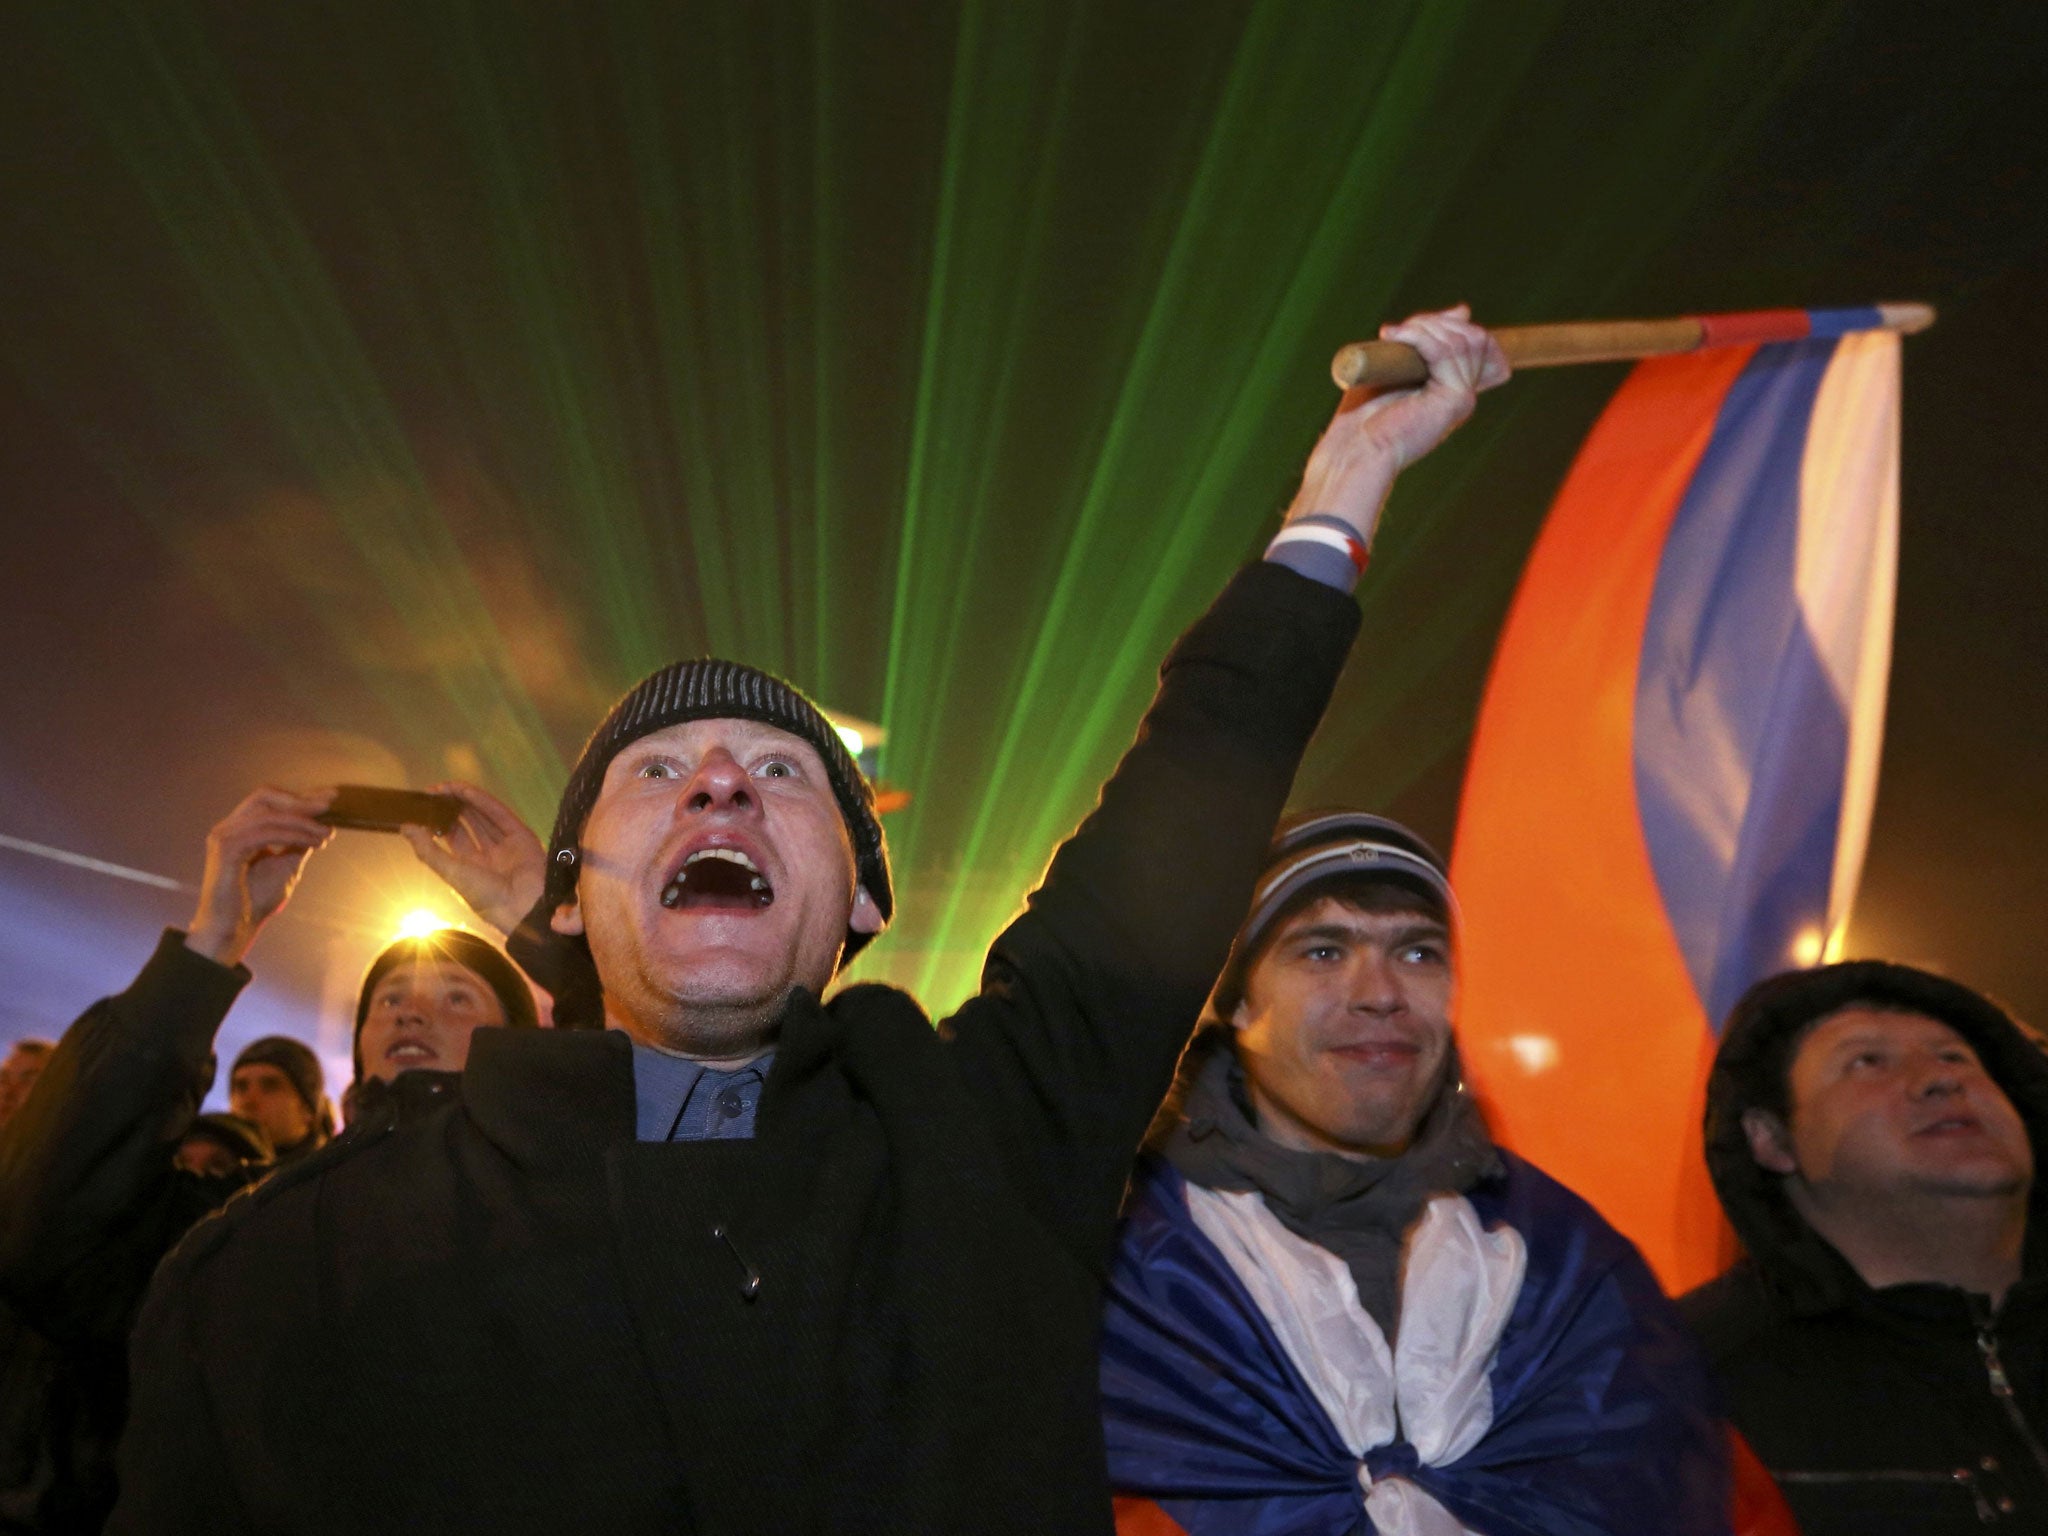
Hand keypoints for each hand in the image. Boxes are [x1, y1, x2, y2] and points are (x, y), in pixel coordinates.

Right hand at [184, 787, 334, 967]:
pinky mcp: (227, 850)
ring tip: (325, 834)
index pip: (270, 801)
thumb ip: (297, 844)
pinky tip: (313, 842)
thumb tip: (321, 825)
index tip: (331, 796)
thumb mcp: (286, 866)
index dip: (301, 796)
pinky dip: (293, 834)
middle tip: (329, 807)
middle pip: (265, 796)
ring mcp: (224, 836)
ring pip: (269, 814)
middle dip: (300, 800)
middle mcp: (228, 828)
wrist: (233, 930)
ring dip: (303, 822)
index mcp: (239, 829)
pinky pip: (266, 833)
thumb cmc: (255, 902)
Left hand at [400, 782, 545, 935]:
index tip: (425, 808)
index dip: (439, 821)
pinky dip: (483, 801)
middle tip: (434, 794)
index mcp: (470, 866)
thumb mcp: (450, 872)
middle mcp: (488, 854)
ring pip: (483, 816)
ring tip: (446, 788)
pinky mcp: (521, 835)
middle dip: (451, 808)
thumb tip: (406, 828)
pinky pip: (500, 814)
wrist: (523, 906)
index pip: (453, 837)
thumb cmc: (484, 896)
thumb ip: (428, 849)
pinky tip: (466, 791)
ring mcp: (506, 844)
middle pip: (468, 824)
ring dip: (465, 800)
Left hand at [1285, 305, 1508, 547]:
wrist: (1355, 449)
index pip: (1473, 340)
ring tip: (1393, 337)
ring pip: (1463, 341)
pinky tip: (1394, 338)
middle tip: (1396, 333)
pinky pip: (1445, 352)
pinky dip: (1419, 337)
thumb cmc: (1364, 414)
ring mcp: (1462, 398)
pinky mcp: (1456, 400)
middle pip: (1472, 336)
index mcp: (1450, 386)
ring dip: (1425, 328)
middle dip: (1434, 322)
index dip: (1448, 324)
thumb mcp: (1398, 363)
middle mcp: (1462, 392)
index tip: (1413, 325)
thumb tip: (1464, 310)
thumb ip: (1427, 339)